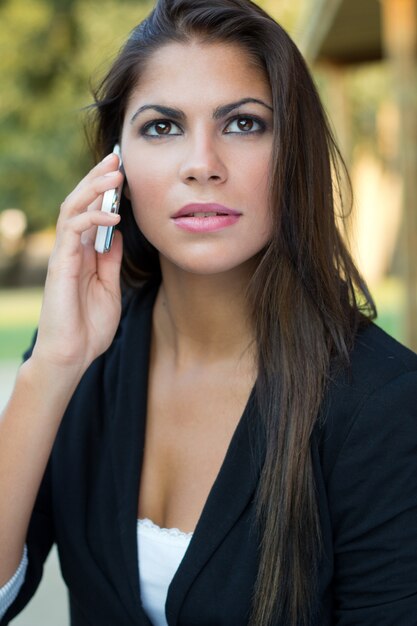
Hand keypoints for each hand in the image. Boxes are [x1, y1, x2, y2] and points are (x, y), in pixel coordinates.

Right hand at [31, 152, 124, 373]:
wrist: (72, 355)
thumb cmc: (89, 326)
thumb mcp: (110, 287)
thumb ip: (110, 260)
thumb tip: (116, 234)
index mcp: (84, 253)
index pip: (92, 213)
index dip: (105, 192)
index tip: (123, 173)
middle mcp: (72, 249)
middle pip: (80, 203)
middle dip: (97, 179)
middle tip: (116, 159)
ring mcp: (64, 256)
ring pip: (73, 209)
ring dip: (93, 189)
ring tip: (114, 173)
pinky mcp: (60, 265)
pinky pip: (74, 232)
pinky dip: (93, 219)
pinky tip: (113, 215)